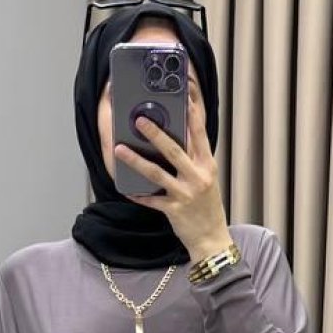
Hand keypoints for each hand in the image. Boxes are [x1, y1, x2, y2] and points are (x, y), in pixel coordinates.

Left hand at [114, 88, 231, 262]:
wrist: (212, 239)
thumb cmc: (208, 208)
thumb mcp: (207, 179)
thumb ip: (194, 159)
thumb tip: (175, 139)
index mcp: (208, 165)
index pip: (200, 133)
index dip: (192, 111)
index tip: (184, 93)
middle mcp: (198, 177)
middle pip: (175, 150)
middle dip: (156, 133)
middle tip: (140, 120)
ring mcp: (186, 193)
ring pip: (158, 173)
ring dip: (137, 160)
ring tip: (120, 149)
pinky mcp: (174, 209)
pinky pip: (151, 200)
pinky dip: (138, 194)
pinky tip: (126, 188)